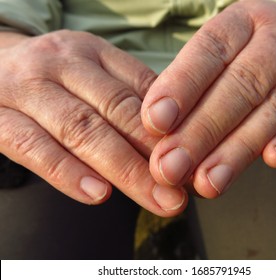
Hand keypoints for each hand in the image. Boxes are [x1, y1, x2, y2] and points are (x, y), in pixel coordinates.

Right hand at [0, 30, 186, 215]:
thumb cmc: (52, 80)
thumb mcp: (90, 74)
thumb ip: (128, 97)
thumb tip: (176, 136)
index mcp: (93, 53)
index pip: (143, 88)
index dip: (172, 128)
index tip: (195, 160)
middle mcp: (63, 64)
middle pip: (118, 110)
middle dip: (153, 154)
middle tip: (180, 190)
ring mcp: (28, 89)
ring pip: (82, 129)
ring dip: (124, 168)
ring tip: (154, 198)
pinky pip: (33, 147)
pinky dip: (68, 173)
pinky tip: (99, 194)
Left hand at [141, 0, 275, 197]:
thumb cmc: (239, 51)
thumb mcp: (212, 53)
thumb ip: (187, 87)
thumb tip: (158, 128)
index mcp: (240, 22)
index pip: (209, 51)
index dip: (182, 87)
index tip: (156, 122)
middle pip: (241, 85)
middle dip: (203, 131)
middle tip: (171, 167)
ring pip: (275, 107)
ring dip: (239, 149)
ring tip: (208, 182)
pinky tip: (272, 161)